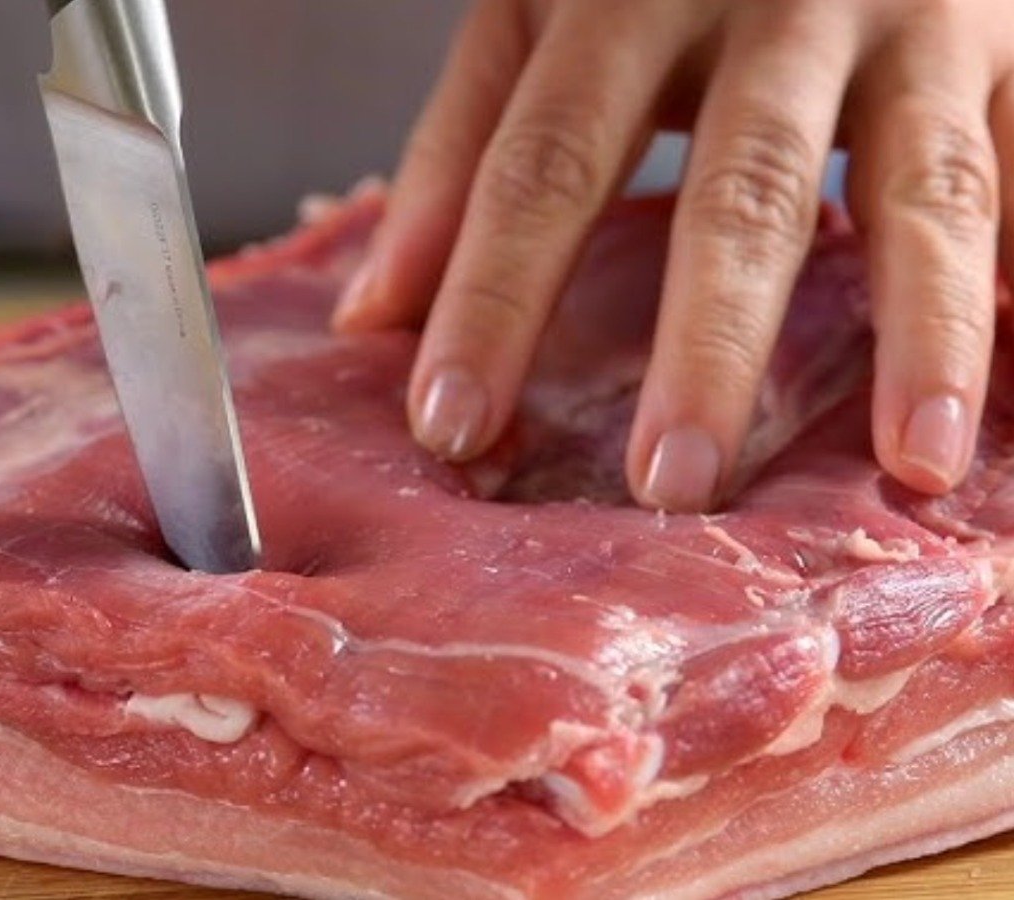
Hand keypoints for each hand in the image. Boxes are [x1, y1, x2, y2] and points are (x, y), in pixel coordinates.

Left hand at [332, 0, 1013, 510]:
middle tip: (671, 487)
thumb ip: (461, 148)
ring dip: (925, 330)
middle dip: (708, 346)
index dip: (494, 297)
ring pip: (926, 185)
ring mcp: (921, 18)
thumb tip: (371, 315)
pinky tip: (1000, 394)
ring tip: (916, 461)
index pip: (543, 162)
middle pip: (741, 190)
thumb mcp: (540, 13)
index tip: (453, 425)